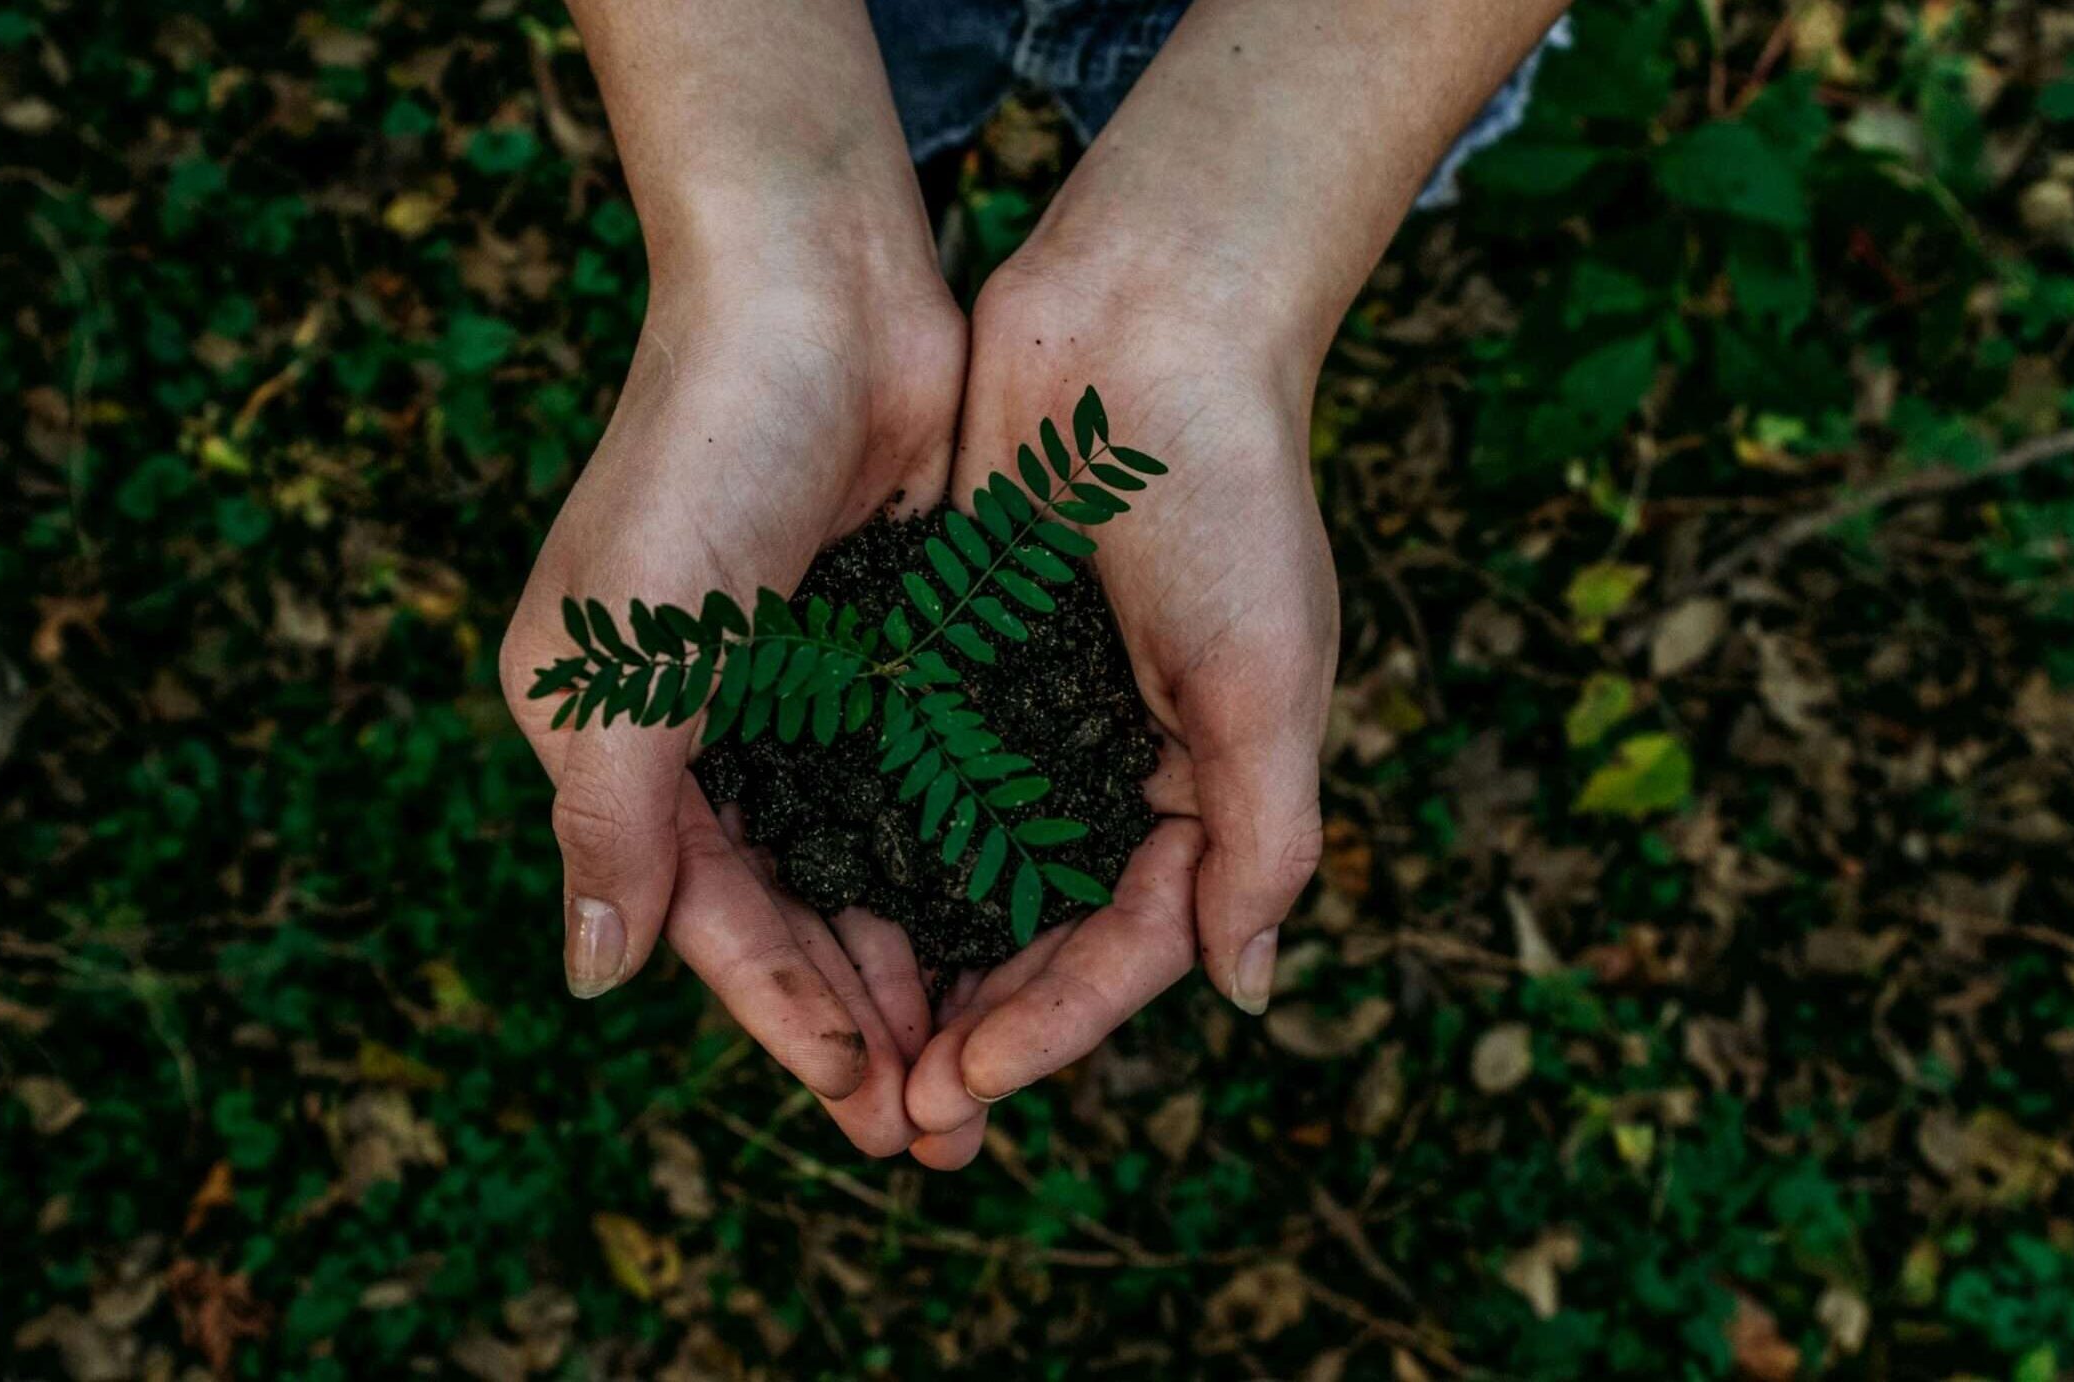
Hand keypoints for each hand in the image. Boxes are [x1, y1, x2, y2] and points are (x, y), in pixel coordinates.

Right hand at [500, 261, 961, 1155]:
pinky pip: (922, 787)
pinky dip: (958, 862)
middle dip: (861, 1020)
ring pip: (863, 865)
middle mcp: (703, 728)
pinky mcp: (885, 649)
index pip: (707, 916)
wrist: (817, 289)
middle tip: (942, 1128)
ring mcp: (799, 691)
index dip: (785, 1018)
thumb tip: (593, 980)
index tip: (868, 1109)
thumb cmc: (702, 458)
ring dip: (917, 962)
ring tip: (984, 1063)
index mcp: (616, 738)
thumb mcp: (630, 654)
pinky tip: (1014, 931)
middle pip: (790, 911)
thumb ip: (612, 821)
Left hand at [901, 245, 1336, 1166]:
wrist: (1146, 320)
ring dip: (907, 965)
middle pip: (1033, 935)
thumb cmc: (1228, 495)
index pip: (1123, 947)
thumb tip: (1244, 992)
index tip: (962, 1087)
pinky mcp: (950, 656)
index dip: (1049, 1027)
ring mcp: (1023, 716)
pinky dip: (865, 847)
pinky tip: (805, 906)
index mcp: (1199, 788)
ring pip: (957, 875)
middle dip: (971, 1030)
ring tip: (843, 1051)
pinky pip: (902, 777)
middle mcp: (1107, 767)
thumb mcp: (1269, 678)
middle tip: (893, 1118)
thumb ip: (1263, 837)